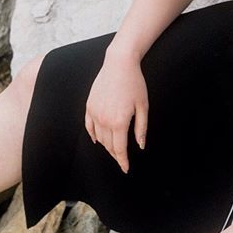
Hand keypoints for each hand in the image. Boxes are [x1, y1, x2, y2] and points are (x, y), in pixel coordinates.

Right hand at [84, 48, 147, 173]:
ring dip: (106, 145)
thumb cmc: (135, 83)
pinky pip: (89, 126)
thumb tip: (140, 146)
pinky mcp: (89, 106)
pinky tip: (97, 139)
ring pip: (98, 137)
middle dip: (116, 154)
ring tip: (114, 147)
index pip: (119, 149)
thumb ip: (141, 128)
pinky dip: (93, 135)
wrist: (119, 63)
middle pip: (108, 145)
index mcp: (119, 122)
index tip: (126, 168)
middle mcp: (104, 120)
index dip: (122, 161)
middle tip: (122, 159)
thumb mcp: (143, 106)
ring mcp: (94, 113)